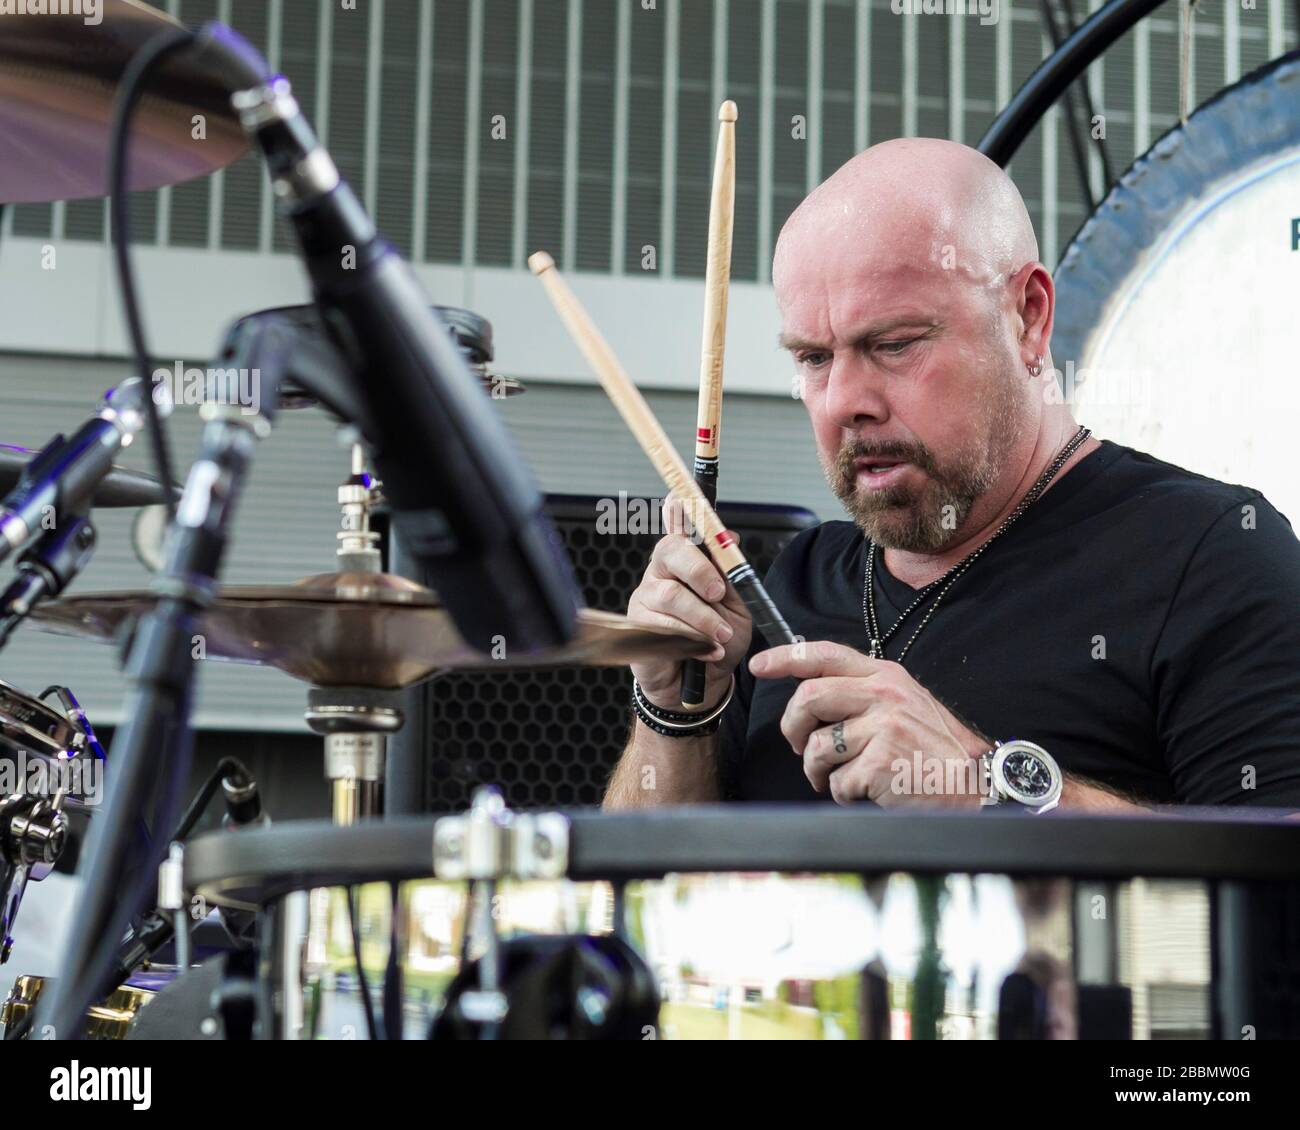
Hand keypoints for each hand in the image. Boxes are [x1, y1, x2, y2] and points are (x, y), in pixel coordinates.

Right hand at [627, 494, 752, 711]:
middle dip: (699, 570)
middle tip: (718, 593)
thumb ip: (732, 574)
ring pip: (670, 595)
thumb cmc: (718, 640)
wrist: (703, 685)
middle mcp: (663, 571)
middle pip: (671, 551)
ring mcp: (646, 596)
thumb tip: (730, 539)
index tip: (679, 494)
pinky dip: (689, 640)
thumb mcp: (738, 607)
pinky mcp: (636, 625)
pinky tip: (704, 651)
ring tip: (720, 636)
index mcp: (688, 561)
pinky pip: (661, 626)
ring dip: (702, 618)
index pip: (681, 526)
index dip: (679, 510)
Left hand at [750, 641, 987, 806]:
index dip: (785, 658)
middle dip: (793, 727)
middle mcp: (883, 694)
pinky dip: (843, 794)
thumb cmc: (933, 749)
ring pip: (818, 745)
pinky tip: (867, 792)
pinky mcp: (880, 762)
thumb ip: (862, 693)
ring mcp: (882, 727)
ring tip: (841, 777)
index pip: (825, 655)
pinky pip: (836, 781)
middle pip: (808, 698)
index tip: (759, 665)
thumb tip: (810, 698)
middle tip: (800, 747)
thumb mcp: (904, 703)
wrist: (974, 784)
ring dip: (819, 770)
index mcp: (885, 676)